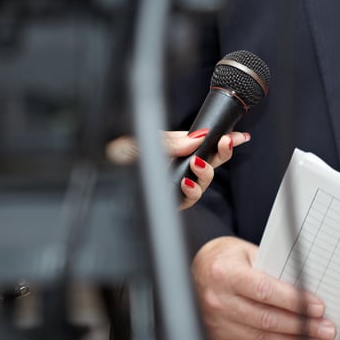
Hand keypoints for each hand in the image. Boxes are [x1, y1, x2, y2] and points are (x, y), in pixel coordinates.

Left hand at [105, 129, 249, 209]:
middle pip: (212, 163)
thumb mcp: (141, 139)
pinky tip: (186, 182)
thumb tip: (196, 139)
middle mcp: (179, 168)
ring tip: (198, 164)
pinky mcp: (171, 203)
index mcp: (176, 150)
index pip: (206, 145)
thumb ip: (170, 140)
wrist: (98, 174)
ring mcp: (176, 186)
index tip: (240, 136)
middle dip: (223, 153)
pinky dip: (191, 190)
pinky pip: (189, 199)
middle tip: (226, 144)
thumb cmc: (116, 156)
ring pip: (204, 183)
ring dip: (206, 173)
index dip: (224, 142)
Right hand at [192, 236, 335, 339]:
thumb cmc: (225, 260)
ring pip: (261, 339)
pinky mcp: (218, 339)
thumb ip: (273, 269)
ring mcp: (216, 323)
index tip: (318, 309)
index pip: (264, 291)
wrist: (196, 272)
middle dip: (302, 328)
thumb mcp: (248, 253)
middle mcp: (218, 301)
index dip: (294, 302)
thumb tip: (307, 288)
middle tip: (325, 330)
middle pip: (266, 319)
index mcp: (225, 274)